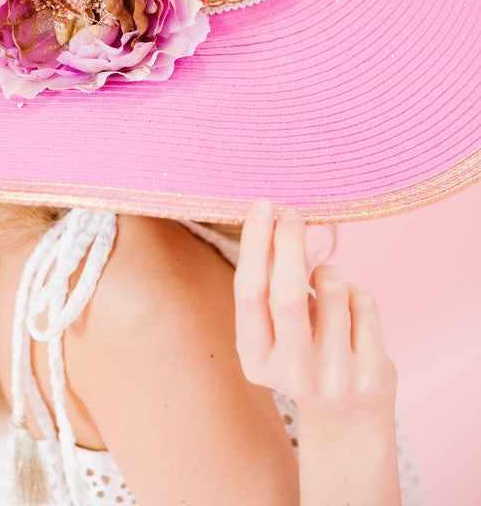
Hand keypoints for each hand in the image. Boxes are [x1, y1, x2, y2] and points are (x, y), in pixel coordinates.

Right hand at [234, 200, 396, 422]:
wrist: (347, 414)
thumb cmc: (303, 351)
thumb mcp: (274, 330)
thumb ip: (269, 286)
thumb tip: (275, 218)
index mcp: (255, 360)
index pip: (249, 293)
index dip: (255, 244)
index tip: (263, 206)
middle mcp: (292, 375)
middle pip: (287, 293)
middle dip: (289, 242)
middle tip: (292, 212)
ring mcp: (334, 378)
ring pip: (333, 288)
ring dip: (328, 270)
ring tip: (325, 285)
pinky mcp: (370, 374)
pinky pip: (364, 300)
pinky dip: (354, 292)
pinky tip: (349, 313)